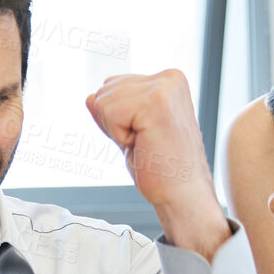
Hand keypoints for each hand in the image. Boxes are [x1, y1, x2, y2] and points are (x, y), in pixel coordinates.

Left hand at [87, 70, 228, 259]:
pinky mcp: (156, 102)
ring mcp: (165, 88)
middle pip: (105, 90)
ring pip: (104, 101)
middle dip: (115, 123)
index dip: (117, 118)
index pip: (112, 85)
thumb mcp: (131, 132)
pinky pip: (109, 113)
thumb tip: (90, 97)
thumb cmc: (162, 169)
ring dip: (118, 131)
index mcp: (168, 80)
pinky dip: (119, 136)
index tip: (144, 136)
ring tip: (147, 144)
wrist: (183, 195)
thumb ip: (113, 112)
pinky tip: (145, 145)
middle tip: (146, 143)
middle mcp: (170, 78)